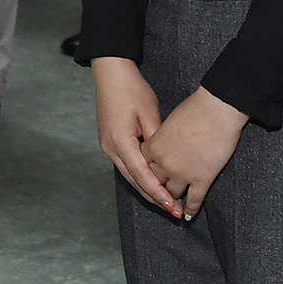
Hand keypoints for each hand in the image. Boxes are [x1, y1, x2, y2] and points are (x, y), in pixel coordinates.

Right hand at [93, 57, 175, 214]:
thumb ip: (157, 142)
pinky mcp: (110, 141)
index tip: (172, 205)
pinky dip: (141, 176)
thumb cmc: (131, 90)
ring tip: (167, 201)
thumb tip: (165, 162)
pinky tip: (154, 182)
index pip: (141, 175)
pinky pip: (127, 165)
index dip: (158, 192)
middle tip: (174, 210)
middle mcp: (110, 148)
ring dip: (147, 189)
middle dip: (154, 197)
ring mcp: (108, 145)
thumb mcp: (149, 114)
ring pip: (130, 175)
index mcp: (120, 141)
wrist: (111, 73)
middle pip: (134, 180)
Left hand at [142, 86, 249, 219]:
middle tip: (159, 197)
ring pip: (173, 194)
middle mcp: (164, 163)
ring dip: (173, 201)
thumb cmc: (194, 109)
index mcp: (154, 146)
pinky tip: (189, 215)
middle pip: (155, 183)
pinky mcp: (202, 179)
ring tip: (174, 207)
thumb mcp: (169, 122)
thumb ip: (163, 137)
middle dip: (157, 190)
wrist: (216, 110)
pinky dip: (191, 209)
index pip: (143, 166)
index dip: (146, 173)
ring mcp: (182, 173)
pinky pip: (194, 200)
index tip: (148, 179)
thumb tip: (163, 143)